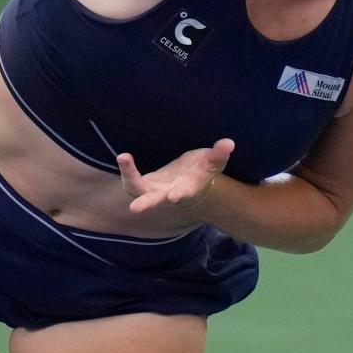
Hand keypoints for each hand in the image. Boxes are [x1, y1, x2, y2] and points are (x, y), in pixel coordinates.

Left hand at [117, 139, 233, 214]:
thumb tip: (229, 143)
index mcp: (187, 188)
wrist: (190, 181)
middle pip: (156, 199)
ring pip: (138, 189)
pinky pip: (132, 179)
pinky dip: (127, 169)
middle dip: (147, 202)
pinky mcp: (145, 183)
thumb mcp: (212, 162)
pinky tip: (123, 157)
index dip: (180, 194)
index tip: (174, 196)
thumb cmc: (203, 170)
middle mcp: (169, 192)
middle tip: (135, 208)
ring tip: (123, 158)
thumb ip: (219, 154)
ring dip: (130, 176)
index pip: (184, 192)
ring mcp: (155, 189)